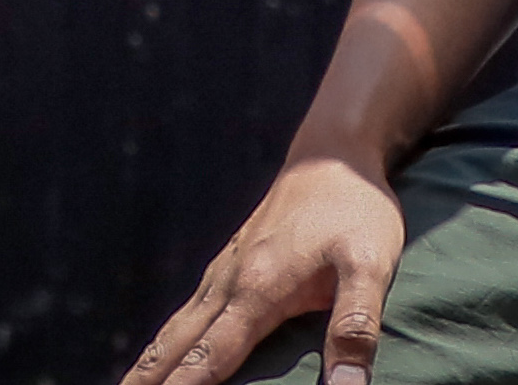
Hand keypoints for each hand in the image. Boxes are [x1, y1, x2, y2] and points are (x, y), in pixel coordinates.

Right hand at [124, 152, 401, 384]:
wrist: (334, 155)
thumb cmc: (356, 210)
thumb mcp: (370, 266)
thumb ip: (355, 325)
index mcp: (257, 290)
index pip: (211, 357)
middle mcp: (229, 282)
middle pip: (177, 344)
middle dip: (146, 378)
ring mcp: (225, 270)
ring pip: (177, 326)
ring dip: (150, 361)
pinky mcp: (231, 262)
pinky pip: (189, 310)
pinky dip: (168, 338)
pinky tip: (166, 349)